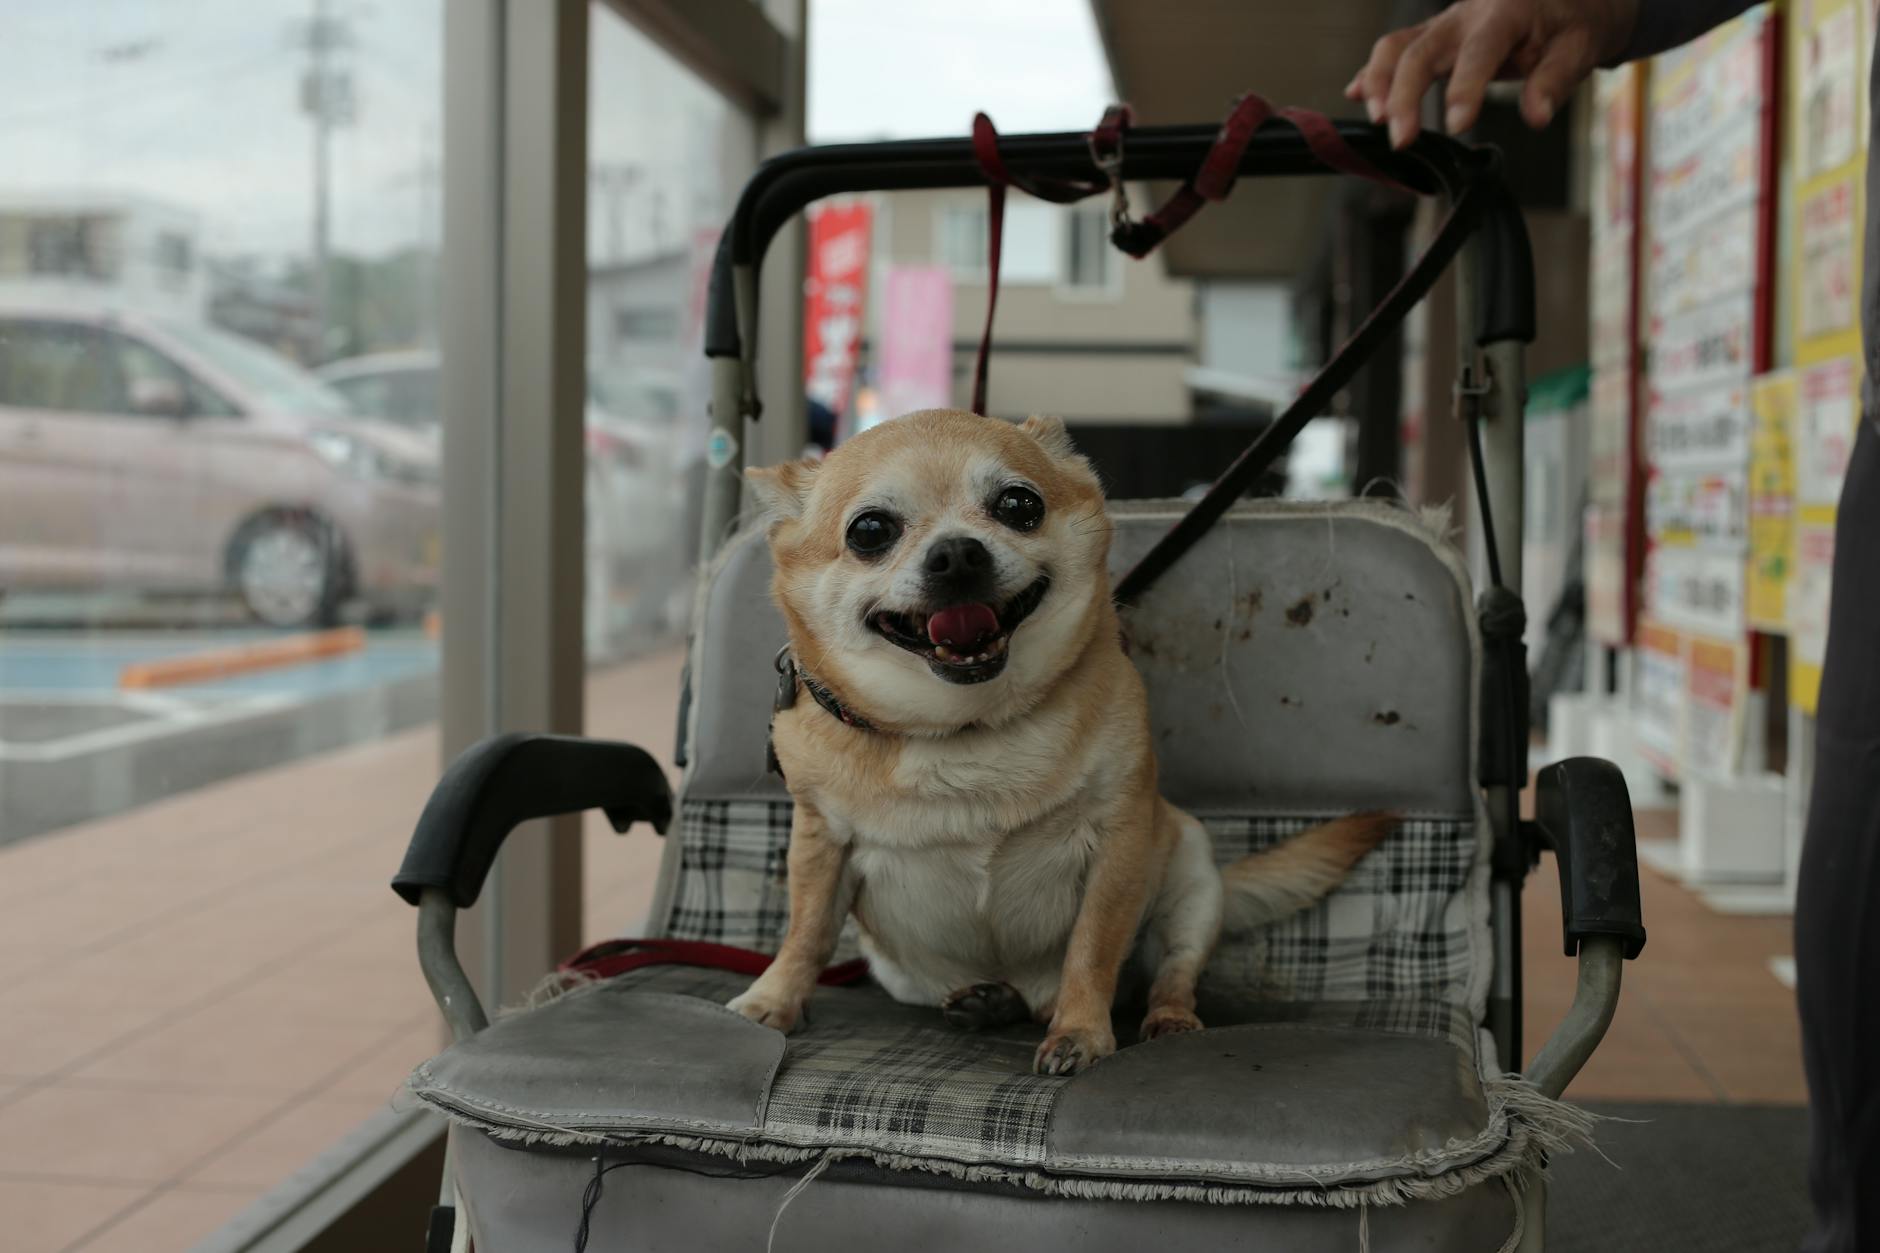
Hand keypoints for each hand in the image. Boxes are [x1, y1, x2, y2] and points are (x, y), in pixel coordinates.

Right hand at [1346, 0, 1640, 147]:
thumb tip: (1536, 116)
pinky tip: (1354, 95)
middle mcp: (1466, 15)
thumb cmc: (1573, 21)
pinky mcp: (1433, 36)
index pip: (1478, 51)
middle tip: (1401, 138)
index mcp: (1506, 12)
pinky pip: (1395, 49)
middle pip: (1420, 49)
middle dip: (1404, 95)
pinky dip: (1372, 72)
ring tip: (1376, 119)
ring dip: (1378, 82)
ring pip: (1397, 46)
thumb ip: (1554, 81)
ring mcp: (1444, 24)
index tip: (1458, 125)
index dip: (1465, 88)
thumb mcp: (1580, 47)